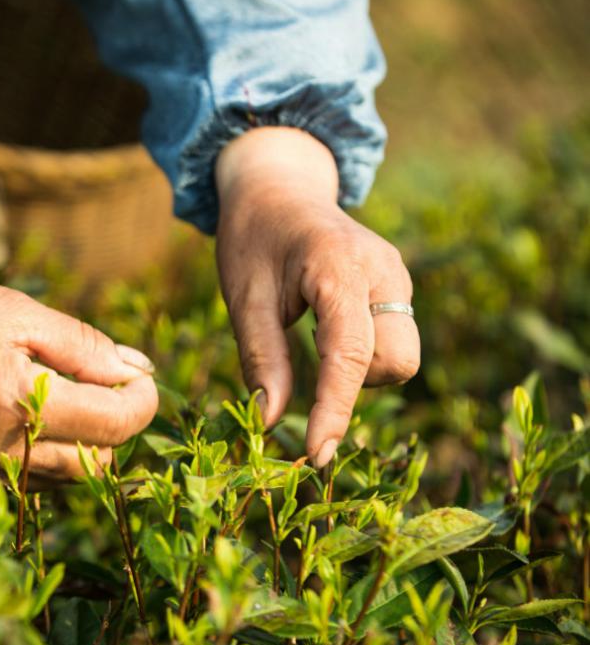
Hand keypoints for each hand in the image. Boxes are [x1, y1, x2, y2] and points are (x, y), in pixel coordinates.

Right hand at [0, 273, 158, 484]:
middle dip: (114, 427)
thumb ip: (85, 346)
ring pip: (60, 480)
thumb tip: (140, 370)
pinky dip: (38, 458)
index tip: (142, 379)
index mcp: (17, 402)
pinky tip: (23, 422)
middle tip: (104, 388)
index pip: (115, 425)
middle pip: (95, 464)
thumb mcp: (20, 314)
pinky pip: (19, 485)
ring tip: (60, 399)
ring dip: (77, 445)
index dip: (143, 400)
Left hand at [215, 127, 419, 466]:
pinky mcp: (398, 288)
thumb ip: (262, 359)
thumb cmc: (253, 239)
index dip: (334, 410)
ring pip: (401, 356)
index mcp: (340, 266)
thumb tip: (272, 423)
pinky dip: (364, 355)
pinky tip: (328, 329)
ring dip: (360, 370)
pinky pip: (395, 340)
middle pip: (396, 362)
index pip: (350, 354)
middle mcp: (383, 271)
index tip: (316, 454)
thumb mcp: (243, 297)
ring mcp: (398, 278)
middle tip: (302, 358)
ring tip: (312, 337)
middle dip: (353, 383)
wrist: (278, 190)